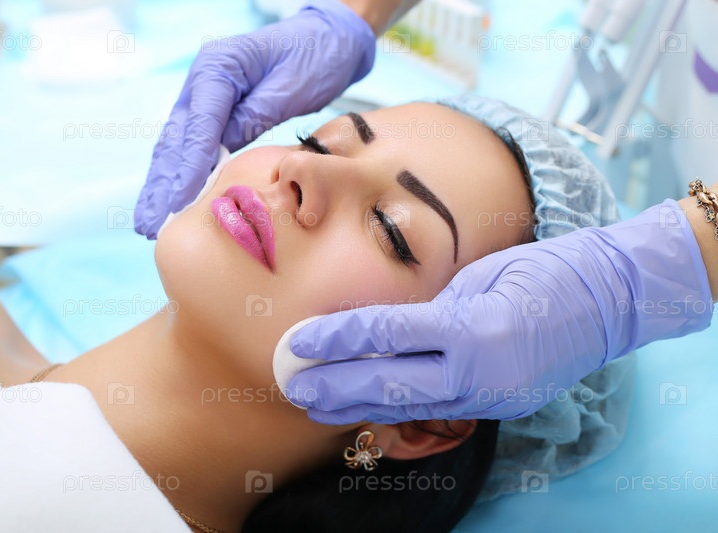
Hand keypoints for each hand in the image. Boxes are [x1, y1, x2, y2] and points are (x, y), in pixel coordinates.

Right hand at [134, 0, 375, 238]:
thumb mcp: (290, 87)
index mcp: (218, 66)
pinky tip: (168, 204)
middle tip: (149, 224)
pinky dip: (179, 177)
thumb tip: (220, 154)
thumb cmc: (314, 58)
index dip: (187, 169)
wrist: (326, 39)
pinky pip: (190, 148)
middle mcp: (201, 80)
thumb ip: (254, 117)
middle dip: (162, 185)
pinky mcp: (211, 112)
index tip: (178, 203)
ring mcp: (202, 96)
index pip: (198, 126)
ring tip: (148, 222)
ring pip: (175, 146)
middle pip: (175, 139)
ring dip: (161, 186)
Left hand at [285, 200, 712, 423]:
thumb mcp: (478, 277)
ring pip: (409, 407)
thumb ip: (427, 308)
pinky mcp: (497, 407)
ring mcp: (491, 396)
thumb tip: (376, 326)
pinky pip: (435, 410)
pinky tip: (364, 408)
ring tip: (314, 405)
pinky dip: (395, 409)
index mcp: (474, 326)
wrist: (608, 301)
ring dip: (357, 407)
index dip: (338, 339)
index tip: (297, 341)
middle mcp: (480, 371)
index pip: (389, 335)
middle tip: (289, 384)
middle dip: (334, 387)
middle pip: (390, 385)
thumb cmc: (544, 271)